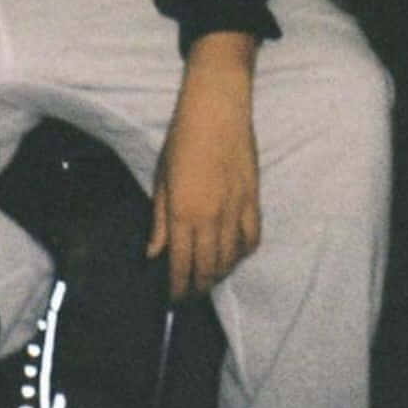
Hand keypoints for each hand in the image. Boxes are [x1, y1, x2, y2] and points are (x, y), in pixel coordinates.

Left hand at [148, 32, 259, 301]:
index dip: (177, 288)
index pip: (180, 265)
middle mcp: (210, 218)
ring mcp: (234, 209)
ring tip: (210, 277)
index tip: (174, 299)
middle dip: (198, 287)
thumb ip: (158, 219)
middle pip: (207, 269)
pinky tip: (235, 253)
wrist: (217, 108)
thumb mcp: (161, 177)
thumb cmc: (182, 137)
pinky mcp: (253, 198)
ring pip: (231, 258)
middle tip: (191, 294)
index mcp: (182, 213)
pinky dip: (243, 252)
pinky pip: (252, 237)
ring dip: (220, 273)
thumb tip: (153, 253)